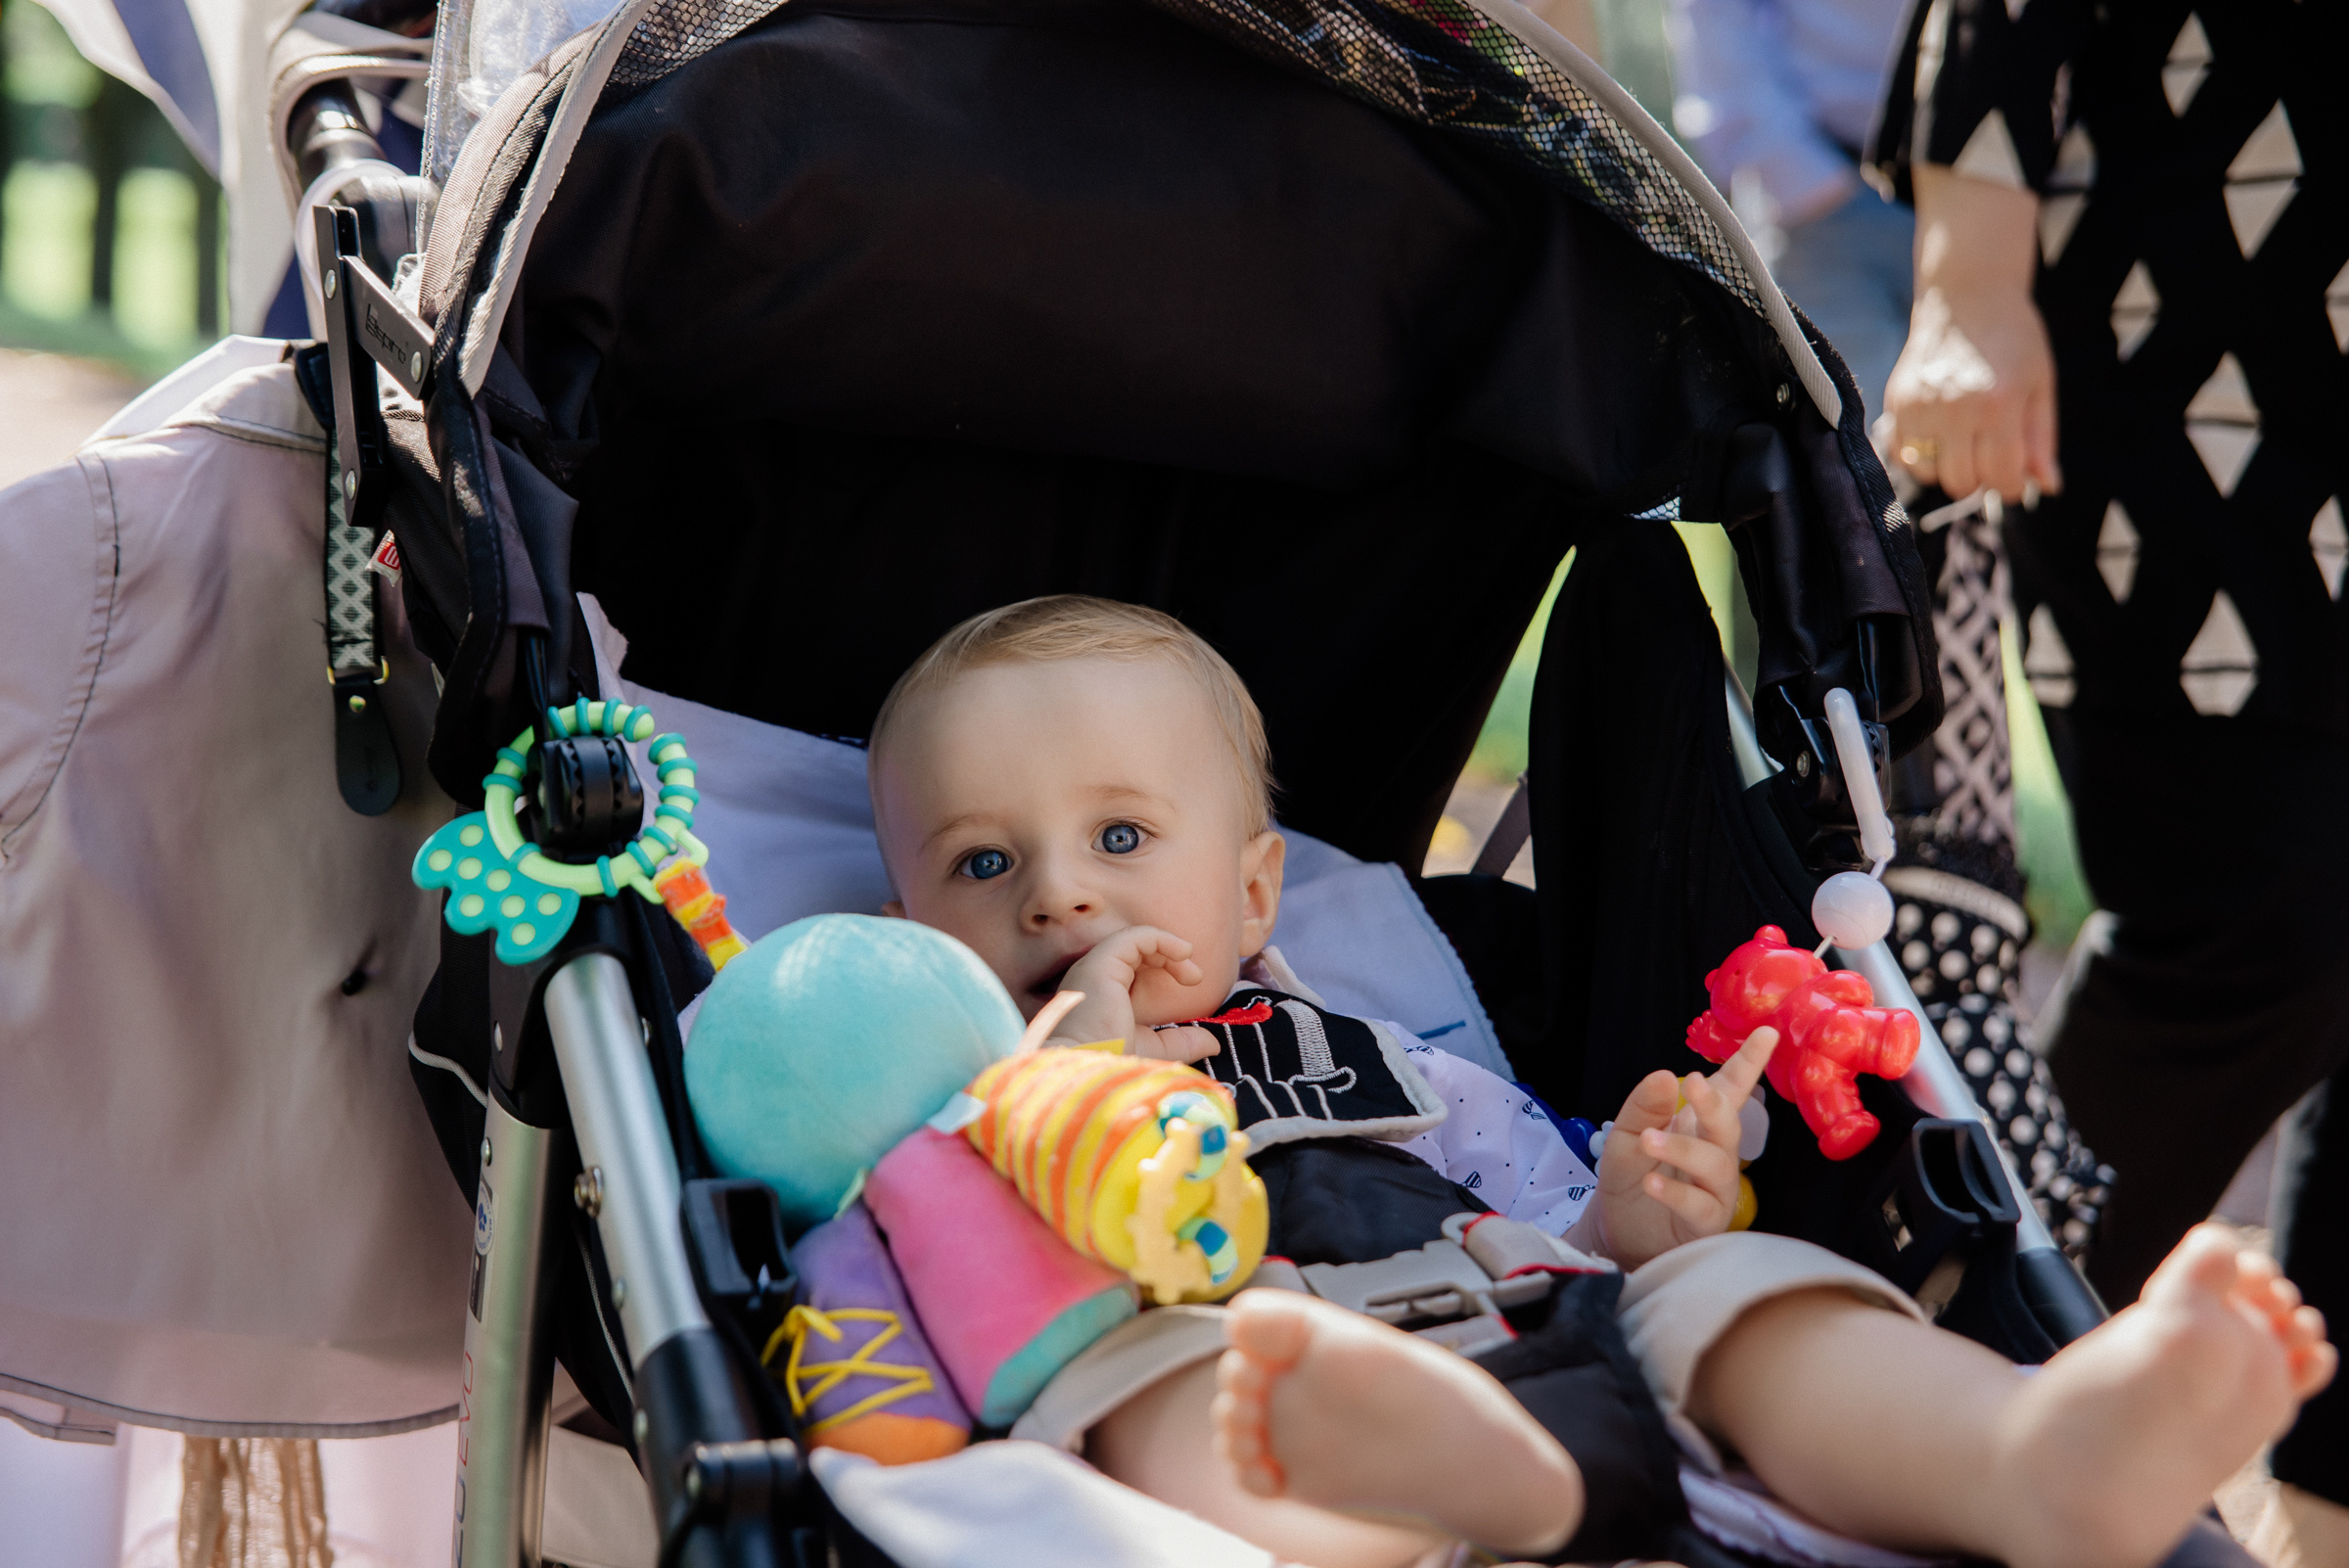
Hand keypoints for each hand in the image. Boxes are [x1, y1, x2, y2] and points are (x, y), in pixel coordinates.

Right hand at [1048, 927, 1209, 1058]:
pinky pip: (1135, 936)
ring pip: (1135, 940)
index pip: (1133, 966)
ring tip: (1191, 970)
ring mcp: (1096, 967)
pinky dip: (1162, 939)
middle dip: (1170, 957)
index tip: (1192, 981)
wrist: (1089, 1070)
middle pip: (1135, 951)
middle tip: (1195, 977)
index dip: (1164, 966)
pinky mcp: (1103, 961)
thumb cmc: (1111, 1063)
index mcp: (1101, 994)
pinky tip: (1183, 953)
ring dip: (1169, 948)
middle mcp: (1095, 977)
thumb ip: (1180, 1041)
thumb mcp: (1154, 1050)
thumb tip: (1213, 1043)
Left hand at [1593, 1027, 1776, 1270]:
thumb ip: (1645, 1107)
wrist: (1616, 1231)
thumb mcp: (1626, 1135)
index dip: (1749, 1063)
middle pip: (1728, 1126)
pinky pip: (1701, 1207)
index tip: (1767, 1034)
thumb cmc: (1630, 1177)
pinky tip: (1652, 1182)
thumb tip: (1667, 1075)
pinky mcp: (1705, 1223)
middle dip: (1715, 1104)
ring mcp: (1715, 1189)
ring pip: (1717, 1165)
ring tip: (1649, 1140)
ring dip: (1683, 1149)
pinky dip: (1676, 1194)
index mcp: (1700, 1124)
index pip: (1730, 1089)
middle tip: (1693, 1083)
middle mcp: (1715, 1153)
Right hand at [1882, 165, 2059, 502]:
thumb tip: (2047, 487)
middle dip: (1981, 478)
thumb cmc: (2013, 338)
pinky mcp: (1896, 401)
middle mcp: (1954, 409)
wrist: (1967, 295)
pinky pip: (1902, 454)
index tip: (2016, 476)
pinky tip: (1938, 435)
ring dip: (1948, 467)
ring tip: (1962, 442)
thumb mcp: (2039, 385)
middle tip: (1989, 455)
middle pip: (1962, 482)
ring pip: (1928, 473)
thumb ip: (2042, 439)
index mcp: (1999, 404)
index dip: (2013, 486)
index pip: (2002, 478)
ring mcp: (1920, 406)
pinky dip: (1920, 456)